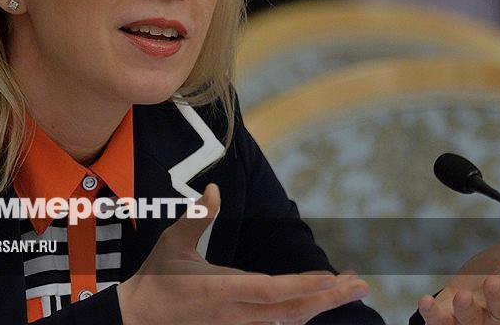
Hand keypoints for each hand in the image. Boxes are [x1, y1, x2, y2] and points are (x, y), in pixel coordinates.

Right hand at [118, 184, 368, 324]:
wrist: (138, 320)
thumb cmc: (156, 279)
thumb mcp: (173, 244)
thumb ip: (199, 217)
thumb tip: (216, 188)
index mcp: (220, 290)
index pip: (270, 290)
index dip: (302, 285)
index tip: (331, 277)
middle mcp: (234, 314)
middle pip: (290, 311)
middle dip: (329, 298)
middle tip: (361, 284)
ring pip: (287, 322)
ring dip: (319, 305)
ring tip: (347, 289)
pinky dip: (299, 313)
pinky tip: (316, 302)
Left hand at [417, 221, 499, 323]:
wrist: (461, 291)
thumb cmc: (492, 272)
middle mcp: (495, 312)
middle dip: (498, 298)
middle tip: (492, 281)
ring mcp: (471, 320)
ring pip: (473, 322)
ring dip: (467, 311)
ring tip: (462, 296)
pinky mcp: (446, 321)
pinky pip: (441, 323)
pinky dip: (434, 314)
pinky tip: (426, 300)